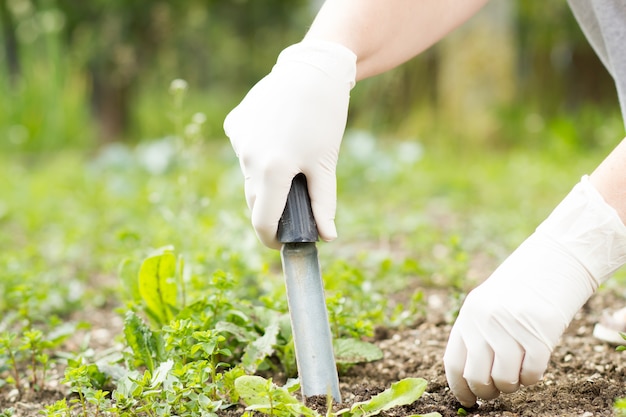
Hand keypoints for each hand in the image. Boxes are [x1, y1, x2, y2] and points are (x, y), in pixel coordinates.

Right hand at [224, 40, 356, 248]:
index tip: (281, 243)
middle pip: (255, 199)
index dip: (271, 238)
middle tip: (293, 201)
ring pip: (249, 173)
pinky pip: (244, 150)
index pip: (262, 221)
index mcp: (273, 171)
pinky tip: (276, 136)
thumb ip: (324, 204)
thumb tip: (328, 238)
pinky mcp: (234, 124)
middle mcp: (248, 157)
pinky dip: (258, 152)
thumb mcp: (325, 164)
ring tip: (289, 156)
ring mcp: (238, 139)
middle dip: (271, 207)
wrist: (312, 71)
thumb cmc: (324, 119)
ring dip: (265, 177)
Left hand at [444, 176, 625, 406]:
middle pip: (476, 377)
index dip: (459, 388)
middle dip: (487, 392)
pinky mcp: (539, 333)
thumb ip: (476, 334)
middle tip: (497, 389)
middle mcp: (484, 322)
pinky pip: (531, 374)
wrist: (553, 261)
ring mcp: (511, 327)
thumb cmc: (519, 288)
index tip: (467, 401)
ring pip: (504, 380)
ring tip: (517, 372)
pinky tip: (534, 364)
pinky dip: (532, 378)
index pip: (453, 363)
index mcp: (468, 315)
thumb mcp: (486, 304)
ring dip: (512, 385)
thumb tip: (471, 378)